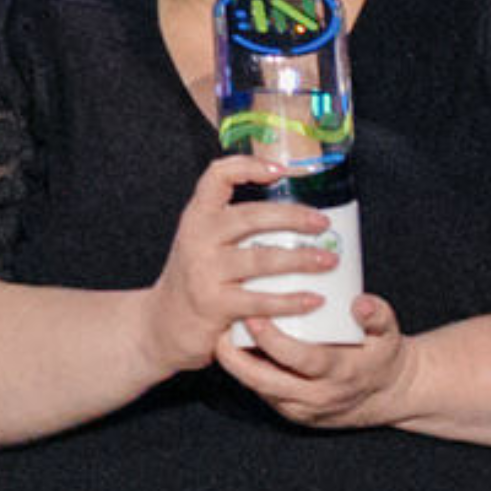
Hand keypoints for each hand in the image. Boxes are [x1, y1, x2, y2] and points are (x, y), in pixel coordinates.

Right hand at [143, 152, 336, 372]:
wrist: (161, 324)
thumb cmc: (193, 279)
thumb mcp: (202, 241)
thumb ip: (233, 225)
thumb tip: (295, 215)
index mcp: (198, 216)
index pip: (218, 176)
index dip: (249, 166)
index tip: (281, 170)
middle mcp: (198, 238)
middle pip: (251, 216)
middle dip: (293, 217)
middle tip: (322, 223)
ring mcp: (204, 271)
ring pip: (262, 258)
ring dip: (301, 259)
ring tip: (328, 260)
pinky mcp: (214, 303)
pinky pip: (261, 300)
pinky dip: (291, 300)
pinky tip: (313, 299)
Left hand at [218, 297, 424, 428]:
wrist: (387, 397)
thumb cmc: (383, 357)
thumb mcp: (388, 334)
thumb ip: (378, 315)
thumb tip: (361, 302)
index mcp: (340, 374)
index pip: (301, 359)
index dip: (274, 341)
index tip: (254, 317)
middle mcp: (318, 396)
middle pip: (266, 381)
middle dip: (238, 358)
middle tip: (220, 330)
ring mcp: (302, 409)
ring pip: (259, 388)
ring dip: (237, 366)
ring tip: (221, 336)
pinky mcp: (292, 414)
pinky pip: (264, 393)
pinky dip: (248, 373)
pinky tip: (235, 351)